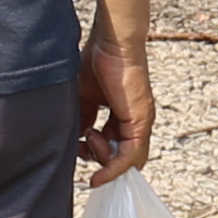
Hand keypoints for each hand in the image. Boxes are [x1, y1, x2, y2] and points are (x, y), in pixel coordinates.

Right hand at [78, 31, 154, 183]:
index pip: (115, 146)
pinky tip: (98, 176)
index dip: (96, 153)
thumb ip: (83, 119)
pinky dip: (114, 170)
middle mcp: (136, 121)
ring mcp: (140, 123)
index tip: (78, 147)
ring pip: (127, 161)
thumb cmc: (98, 60)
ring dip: (102, 161)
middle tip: (82, 143)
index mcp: (124, 115)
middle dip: (97, 157)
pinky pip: (130, 158)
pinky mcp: (140, 122)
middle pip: (121, 157)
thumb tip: (76, 139)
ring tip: (87, 139)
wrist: (111, 42)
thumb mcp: (85, 97)